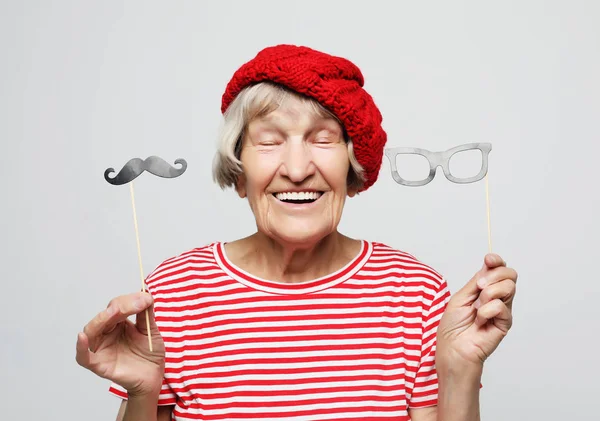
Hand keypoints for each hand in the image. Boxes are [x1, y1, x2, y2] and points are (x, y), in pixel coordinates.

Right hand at [75, 291, 165, 396]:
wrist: (154, 376)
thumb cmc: (150, 353)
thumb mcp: (150, 330)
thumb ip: (146, 314)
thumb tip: (145, 293)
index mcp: (117, 324)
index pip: (116, 307)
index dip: (129, 301)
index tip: (146, 298)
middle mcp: (106, 334)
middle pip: (104, 316)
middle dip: (119, 307)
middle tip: (137, 304)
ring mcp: (101, 348)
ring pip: (91, 330)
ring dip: (102, 319)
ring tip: (115, 311)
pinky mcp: (99, 364)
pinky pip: (84, 357)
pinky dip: (81, 347)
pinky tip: (82, 337)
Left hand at [436, 253, 517, 368]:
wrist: (453, 348)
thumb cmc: (453, 326)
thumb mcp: (461, 296)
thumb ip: (475, 281)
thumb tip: (488, 263)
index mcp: (485, 289)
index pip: (499, 269)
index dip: (496, 261)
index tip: (489, 260)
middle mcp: (497, 297)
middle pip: (510, 274)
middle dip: (494, 275)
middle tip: (479, 287)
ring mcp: (503, 309)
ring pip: (509, 287)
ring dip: (489, 293)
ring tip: (477, 307)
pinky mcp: (505, 323)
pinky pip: (501, 306)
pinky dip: (486, 311)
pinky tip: (480, 321)